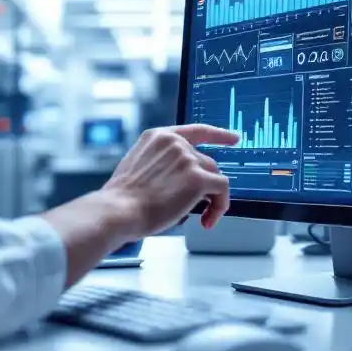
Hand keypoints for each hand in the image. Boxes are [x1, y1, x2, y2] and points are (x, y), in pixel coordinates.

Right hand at [102, 124, 239, 240]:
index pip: (196, 131)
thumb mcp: (137, 167)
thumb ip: (160, 164)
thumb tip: (181, 180)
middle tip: (199, 208)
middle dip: (205, 186)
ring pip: (216, 176)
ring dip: (212, 199)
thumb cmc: (122, 198)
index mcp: (158, 137)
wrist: (119, 210)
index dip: (218, 135)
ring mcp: (188, 158)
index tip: (233, 138)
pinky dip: (220, 207)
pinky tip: (207, 219)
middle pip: (207, 162)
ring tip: (201, 217)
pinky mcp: (198, 178)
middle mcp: (175, 143)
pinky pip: (222, 190)